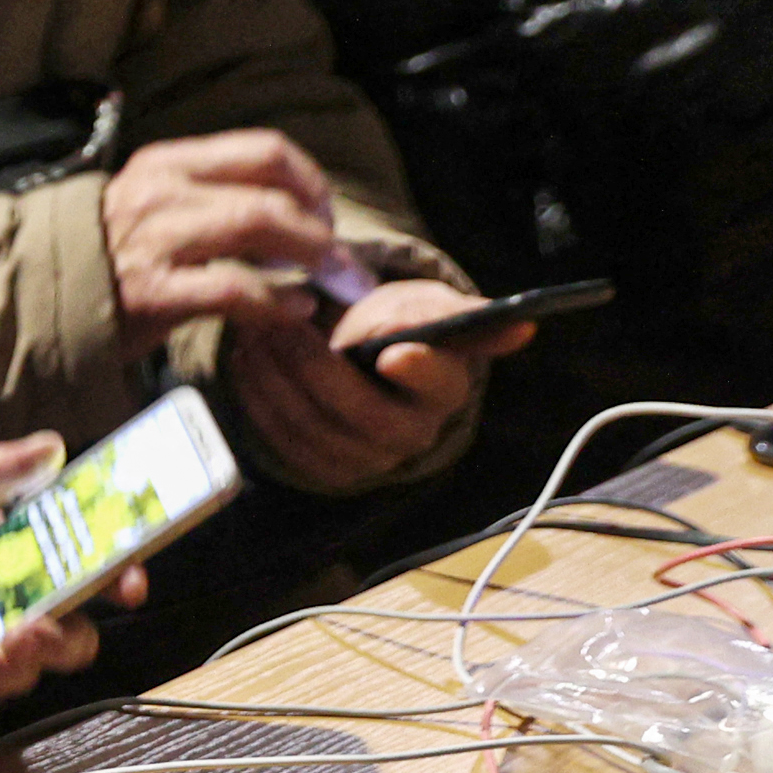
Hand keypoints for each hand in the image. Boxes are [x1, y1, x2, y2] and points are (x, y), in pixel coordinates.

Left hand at [0, 434, 144, 723]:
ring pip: (24, 676)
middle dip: (60, 643)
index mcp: (33, 562)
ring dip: (6, 670)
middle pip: (72, 641)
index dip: (121, 582)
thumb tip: (49, 446)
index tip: (127, 587)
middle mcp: (21, 610)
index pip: (96, 576)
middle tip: (33, 631)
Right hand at [100, 130, 340, 349]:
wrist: (35, 301)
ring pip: (260, 226)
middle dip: (322, 229)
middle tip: (342, 261)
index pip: (263, 149)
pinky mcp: (154, 292)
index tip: (325, 214)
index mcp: (166, 163)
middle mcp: (161, 191)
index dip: (310, 181)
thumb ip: (206, 198)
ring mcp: (156, 239)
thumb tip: (288, 214)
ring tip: (332, 283)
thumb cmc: (104, 259)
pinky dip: (278, 303)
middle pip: (271, 190)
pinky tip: (294, 312)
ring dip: (313, 257)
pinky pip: (237, 289)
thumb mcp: (149, 206)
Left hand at [226, 276, 527, 491]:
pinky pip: (284, 439)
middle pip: (362, 411)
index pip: (438, 385)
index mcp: (444, 389)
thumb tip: (522, 327)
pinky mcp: (322, 466)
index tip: (392, 351)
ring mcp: (365, 457)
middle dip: (316, 367)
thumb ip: (457, 316)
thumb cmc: (397, 325)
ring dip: (278, 378)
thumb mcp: (424, 306)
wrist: (359, 359)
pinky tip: (250, 362)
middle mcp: (411, 433)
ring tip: (256, 335)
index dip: (418, 370)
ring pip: (314, 425)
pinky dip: (260, 399)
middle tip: (282, 326)